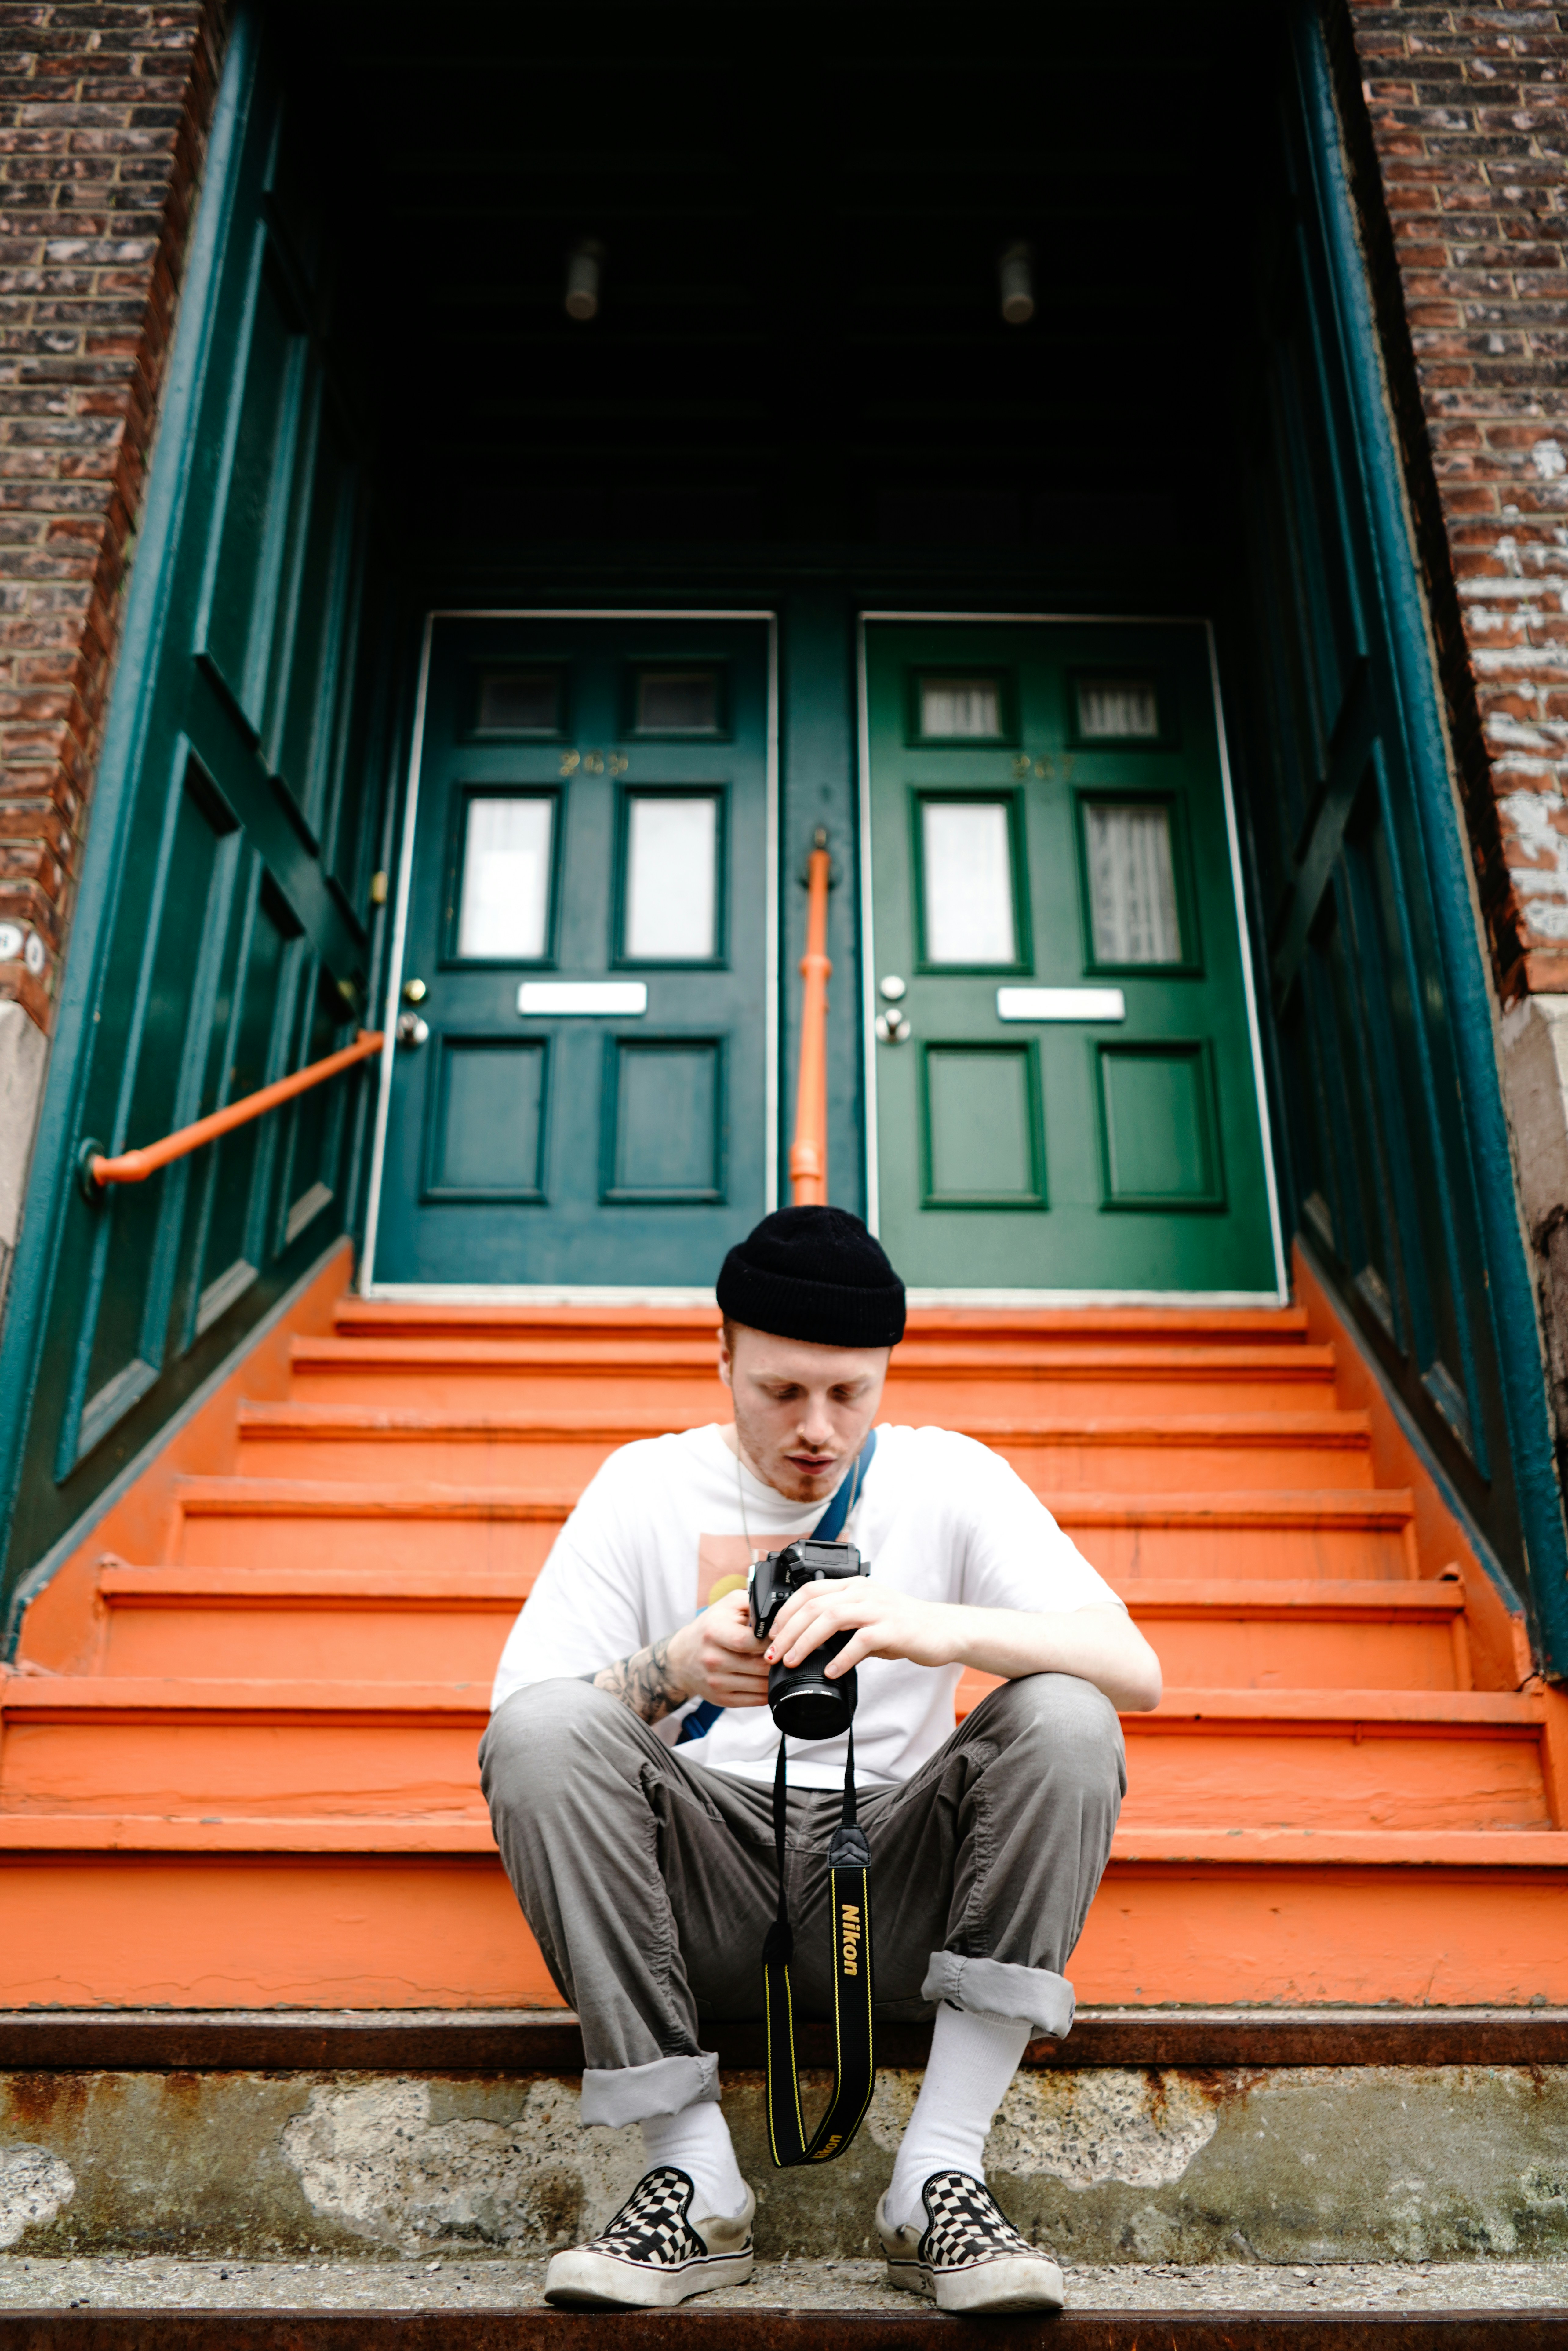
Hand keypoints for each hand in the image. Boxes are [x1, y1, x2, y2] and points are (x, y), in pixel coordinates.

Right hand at [665, 1588, 771, 1708]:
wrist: (682, 1657)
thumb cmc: (710, 1627)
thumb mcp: (727, 1605)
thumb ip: (753, 1602)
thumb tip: (778, 1610)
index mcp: (714, 1632)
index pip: (748, 1641)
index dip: (770, 1640)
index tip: (780, 1638)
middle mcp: (713, 1659)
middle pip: (758, 1666)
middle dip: (777, 1660)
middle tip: (787, 1653)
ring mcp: (716, 1682)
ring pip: (760, 1685)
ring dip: (775, 1677)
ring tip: (780, 1666)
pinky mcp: (721, 1699)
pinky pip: (754, 1700)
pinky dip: (767, 1692)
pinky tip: (769, 1680)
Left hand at [765, 1577, 955, 1679]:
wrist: (943, 1630)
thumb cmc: (903, 1626)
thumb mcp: (867, 1620)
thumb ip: (841, 1628)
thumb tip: (809, 1646)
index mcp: (853, 1586)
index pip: (809, 1591)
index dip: (786, 1612)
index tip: (771, 1635)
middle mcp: (862, 1592)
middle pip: (814, 1605)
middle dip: (788, 1630)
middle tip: (773, 1653)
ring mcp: (877, 1608)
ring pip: (831, 1618)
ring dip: (806, 1641)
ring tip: (792, 1661)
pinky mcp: (891, 1629)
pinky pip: (860, 1641)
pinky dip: (841, 1657)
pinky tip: (830, 1671)